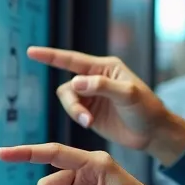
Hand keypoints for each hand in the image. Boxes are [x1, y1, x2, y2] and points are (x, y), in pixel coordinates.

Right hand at [27, 46, 184, 163]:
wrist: (153, 132)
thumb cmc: (147, 108)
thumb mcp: (128, 94)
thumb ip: (102, 86)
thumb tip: (76, 82)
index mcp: (105, 67)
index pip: (73, 59)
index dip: (51, 55)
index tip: (31, 51)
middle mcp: (95, 79)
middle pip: (68, 85)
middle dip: (72, 102)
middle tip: (85, 117)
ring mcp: (92, 96)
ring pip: (68, 100)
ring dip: (74, 111)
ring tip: (89, 122)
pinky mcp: (90, 112)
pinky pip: (73, 111)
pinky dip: (78, 118)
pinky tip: (91, 123)